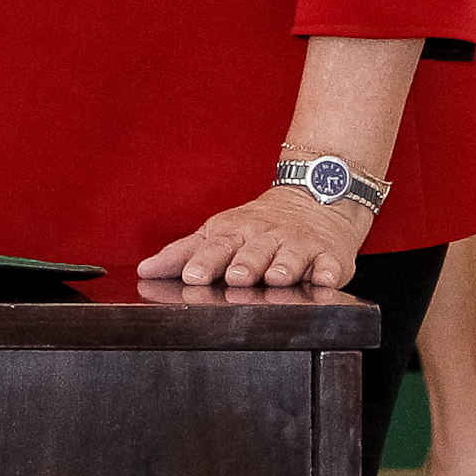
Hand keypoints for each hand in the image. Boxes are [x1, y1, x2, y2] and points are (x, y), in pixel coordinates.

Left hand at [138, 184, 372, 302]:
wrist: (317, 196)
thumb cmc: (259, 225)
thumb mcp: (219, 233)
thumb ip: (182, 253)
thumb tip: (144, 271)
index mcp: (234, 234)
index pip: (215, 246)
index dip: (204, 261)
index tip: (192, 275)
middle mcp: (265, 238)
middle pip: (253, 251)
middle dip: (244, 264)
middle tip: (235, 278)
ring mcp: (298, 245)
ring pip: (290, 256)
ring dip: (283, 266)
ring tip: (276, 278)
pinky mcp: (329, 255)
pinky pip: (331, 263)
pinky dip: (329, 272)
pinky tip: (326, 279)